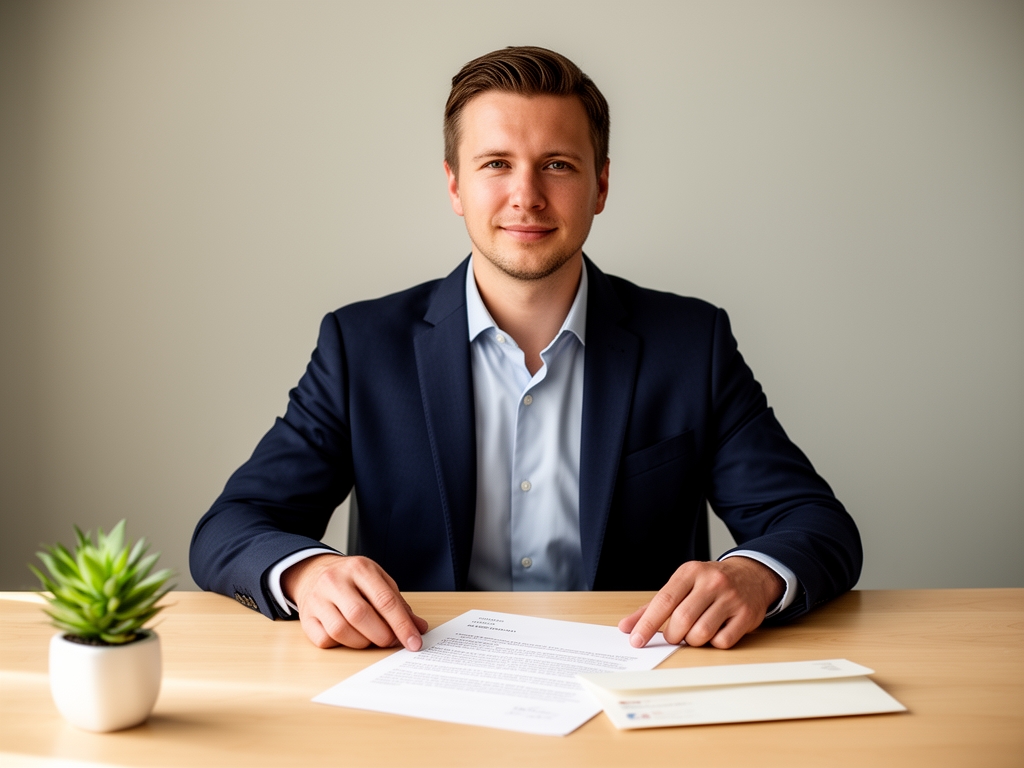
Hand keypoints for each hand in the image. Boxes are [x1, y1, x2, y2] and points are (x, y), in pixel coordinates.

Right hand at [281, 553, 427, 650]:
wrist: (314, 572)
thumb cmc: (351, 579)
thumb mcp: (378, 581)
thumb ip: (398, 604)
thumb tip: (418, 627)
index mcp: (360, 568)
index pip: (385, 600)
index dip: (402, 624)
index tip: (414, 642)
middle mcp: (335, 581)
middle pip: (360, 615)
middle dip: (381, 635)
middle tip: (391, 641)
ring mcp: (317, 598)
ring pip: (340, 630)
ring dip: (362, 642)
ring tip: (370, 638)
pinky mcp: (306, 616)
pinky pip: (324, 639)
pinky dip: (341, 644)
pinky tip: (349, 636)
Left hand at [618, 557, 783, 649]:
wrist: (751, 575)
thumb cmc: (708, 584)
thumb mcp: (681, 585)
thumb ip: (652, 607)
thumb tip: (626, 627)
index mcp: (690, 572)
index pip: (664, 601)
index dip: (648, 624)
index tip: (636, 640)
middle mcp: (711, 582)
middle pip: (682, 619)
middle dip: (673, 635)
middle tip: (673, 636)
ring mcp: (731, 597)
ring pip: (702, 633)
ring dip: (693, 641)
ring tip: (694, 633)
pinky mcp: (747, 614)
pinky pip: (723, 641)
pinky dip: (714, 643)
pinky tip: (715, 632)